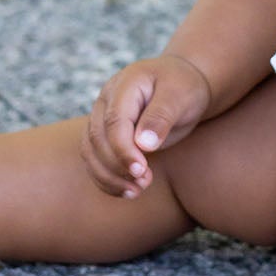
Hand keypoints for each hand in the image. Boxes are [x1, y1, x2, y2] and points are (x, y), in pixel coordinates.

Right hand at [81, 53, 211, 197]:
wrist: (183, 84)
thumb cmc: (184, 88)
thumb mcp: (180, 96)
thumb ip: (162, 116)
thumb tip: (144, 145)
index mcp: (125, 84)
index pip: (114, 122)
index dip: (123, 149)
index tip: (141, 170)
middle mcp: (107, 100)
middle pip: (97, 138)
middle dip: (117, 166)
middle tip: (145, 182)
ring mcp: (102, 117)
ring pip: (90, 152)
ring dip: (110, 176)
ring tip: (137, 191)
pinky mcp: (105, 135)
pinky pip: (95, 160)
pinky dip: (107, 179)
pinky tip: (128, 191)